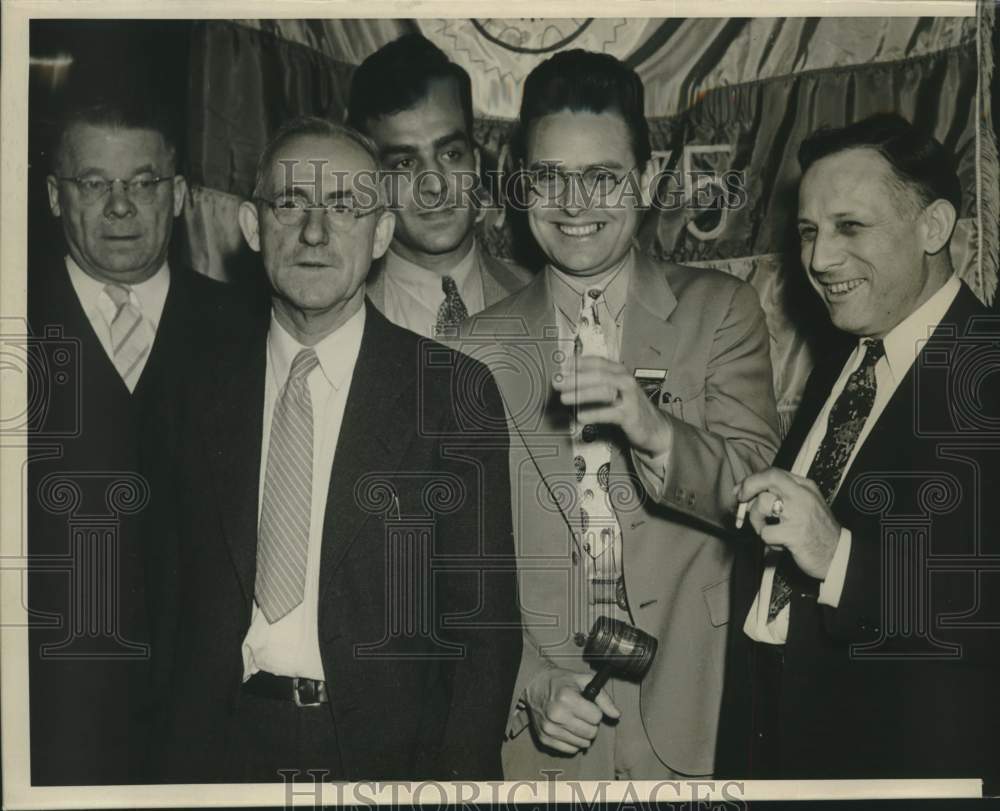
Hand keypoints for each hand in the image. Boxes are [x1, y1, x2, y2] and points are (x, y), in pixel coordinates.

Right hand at [525, 668, 619, 753]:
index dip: (595, 712)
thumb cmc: (562, 682)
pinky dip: (572, 742)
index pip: (596, 717)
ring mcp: (549, 728)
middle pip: (590, 733)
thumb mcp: (583, 680)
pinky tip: (568, 729)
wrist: (535, 685)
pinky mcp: (544, 739)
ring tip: (575, 721)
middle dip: (591, 724)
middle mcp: (556, 714)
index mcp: (566, 697)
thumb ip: (603, 698)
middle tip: (583, 714)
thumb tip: (616, 714)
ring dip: (583, 734)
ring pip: (582, 744)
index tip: (588, 706)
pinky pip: (569, 750)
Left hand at [553, 356, 671, 455]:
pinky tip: (579, 416)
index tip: (560, 366)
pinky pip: (609, 413)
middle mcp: (625, 381)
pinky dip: (593, 414)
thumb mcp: (614, 391)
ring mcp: (629, 397)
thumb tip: (567, 379)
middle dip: (575, 378)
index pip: (597, 362)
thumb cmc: (628, 407)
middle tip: (556, 383)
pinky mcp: (630, 415)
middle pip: (598, 375)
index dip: (578, 363)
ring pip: (603, 391)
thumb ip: (595, 384)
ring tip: (563, 398)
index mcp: (619, 372)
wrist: (654, 427)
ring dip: (581, 394)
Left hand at [734, 468, 841, 579]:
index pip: (774, 472)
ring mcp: (799, 514)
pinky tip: (780, 545)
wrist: (838, 556)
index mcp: (805, 487)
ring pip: (762, 504)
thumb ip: (779, 495)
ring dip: (756, 521)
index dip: (752, 480)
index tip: (740, 490)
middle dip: (748, 486)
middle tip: (740, 500)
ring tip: (768, 531)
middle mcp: (802, 496)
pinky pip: (765, 533)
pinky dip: (767, 541)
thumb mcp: (804, 505)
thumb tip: (744, 492)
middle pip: (769, 479)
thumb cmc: (816, 531)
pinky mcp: (794, 534)